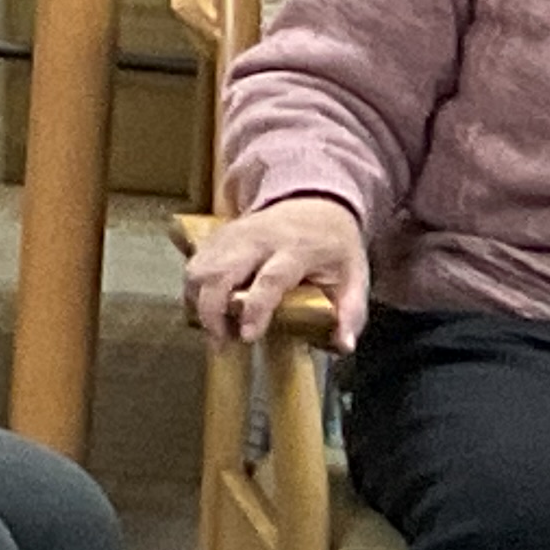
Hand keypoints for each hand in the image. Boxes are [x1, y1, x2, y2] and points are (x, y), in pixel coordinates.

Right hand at [182, 196, 366, 348]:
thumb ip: (351, 313)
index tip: (246, 336)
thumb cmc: (334, 248)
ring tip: (216, 329)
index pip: (269, 279)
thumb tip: (343, 345)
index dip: (255, 308)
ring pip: (200, 268)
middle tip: (221, 342)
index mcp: (297, 249)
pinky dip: (194, 291)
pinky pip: (194, 264)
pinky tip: (209, 311)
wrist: (316, 204)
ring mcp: (234, 234)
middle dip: (212, 311)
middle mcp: (260, 238)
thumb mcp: (355, 277)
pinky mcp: (218, 236)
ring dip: (198, 303)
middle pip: (221, 272)